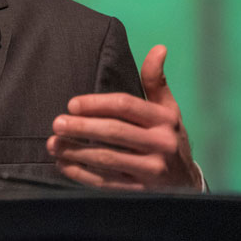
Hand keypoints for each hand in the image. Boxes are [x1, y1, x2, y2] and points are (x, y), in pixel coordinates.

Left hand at [47, 45, 202, 190]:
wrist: (186, 184)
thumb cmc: (170, 138)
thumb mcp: (169, 110)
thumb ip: (156, 81)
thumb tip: (158, 48)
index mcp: (164, 120)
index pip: (125, 107)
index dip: (96, 104)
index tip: (72, 104)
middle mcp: (160, 145)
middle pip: (114, 132)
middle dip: (81, 127)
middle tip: (56, 123)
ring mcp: (150, 171)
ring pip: (107, 159)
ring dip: (75, 151)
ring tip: (53, 144)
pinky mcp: (139, 192)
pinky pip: (105, 182)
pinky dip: (81, 174)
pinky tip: (63, 165)